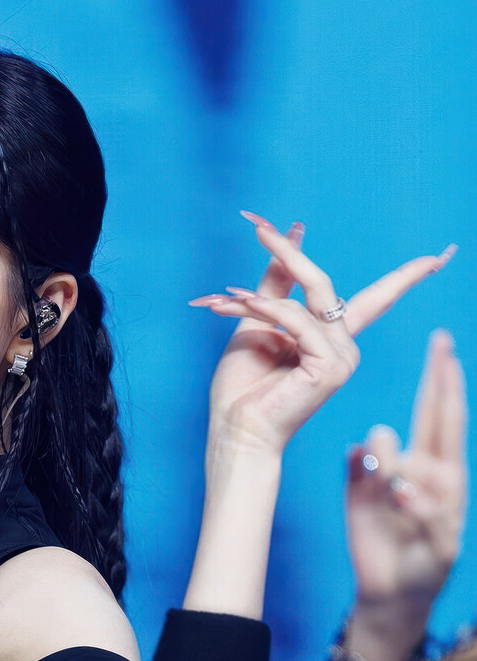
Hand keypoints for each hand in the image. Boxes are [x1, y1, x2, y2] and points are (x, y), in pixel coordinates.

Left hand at [191, 212, 456, 457]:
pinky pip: (299, 320)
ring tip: (220, 300)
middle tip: (256, 226)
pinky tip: (239, 307)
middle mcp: (344, 348)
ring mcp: (341, 358)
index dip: (408, 277)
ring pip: (308, 298)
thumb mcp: (256, 324)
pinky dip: (268, 311)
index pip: (379, 300)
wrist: (235, 433)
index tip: (440, 256)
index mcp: (333, 340)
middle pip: (324, 283)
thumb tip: (293, 233)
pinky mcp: (330, 368)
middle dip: (289, 253)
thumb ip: (275, 284)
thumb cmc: (242, 390)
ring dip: (260, 295)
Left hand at [345, 329, 467, 612]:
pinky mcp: (442, 544)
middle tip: (447, 352)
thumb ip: (363, 468)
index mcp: (427, 464)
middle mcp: (444, 482)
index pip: (434, 414)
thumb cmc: (381, 536)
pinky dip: (416, 503)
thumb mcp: (363, 496)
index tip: (441, 344)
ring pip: (436, 473)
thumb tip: (365, 440)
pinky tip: (402, 489)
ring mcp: (448, 511)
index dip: (439, 380)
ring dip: (413, 457)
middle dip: (448, 390)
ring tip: (390, 450)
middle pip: (449, 429)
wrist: (389, 593)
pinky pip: (431, 518)